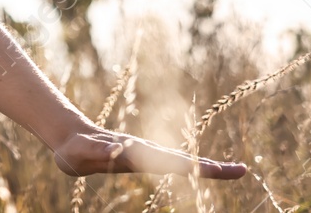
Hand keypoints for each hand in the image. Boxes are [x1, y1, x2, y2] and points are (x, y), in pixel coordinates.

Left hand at [52, 126, 247, 179]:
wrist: (69, 138)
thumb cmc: (73, 149)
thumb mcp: (81, 152)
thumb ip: (98, 151)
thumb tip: (120, 149)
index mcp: (134, 153)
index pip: (167, 161)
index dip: (192, 166)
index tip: (215, 170)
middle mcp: (145, 151)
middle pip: (183, 160)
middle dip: (210, 166)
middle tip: (240, 171)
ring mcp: (146, 154)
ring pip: (180, 160)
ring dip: (206, 166)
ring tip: (232, 171)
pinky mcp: (144, 159)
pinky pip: (173, 164)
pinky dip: (194, 167)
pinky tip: (209, 170)